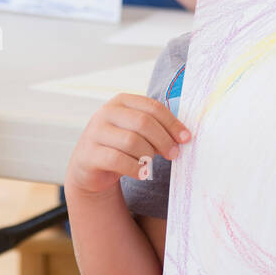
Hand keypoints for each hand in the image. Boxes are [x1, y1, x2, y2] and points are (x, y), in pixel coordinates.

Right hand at [65, 93, 190, 196]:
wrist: (89, 167)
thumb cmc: (120, 147)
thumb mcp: (137, 132)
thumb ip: (156, 129)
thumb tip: (182, 138)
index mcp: (121, 102)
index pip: (152, 107)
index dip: (172, 123)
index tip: (186, 139)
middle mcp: (106, 113)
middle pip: (143, 122)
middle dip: (163, 140)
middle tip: (174, 154)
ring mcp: (95, 132)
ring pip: (131, 142)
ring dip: (147, 156)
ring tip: (151, 164)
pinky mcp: (89, 154)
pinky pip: (118, 160)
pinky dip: (135, 168)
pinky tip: (142, 173)